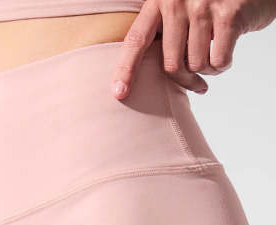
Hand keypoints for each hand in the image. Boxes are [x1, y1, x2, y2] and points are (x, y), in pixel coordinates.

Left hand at [112, 0, 275, 97]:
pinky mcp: (229, 15)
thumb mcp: (180, 9)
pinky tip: (226, 54)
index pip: (136, 40)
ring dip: (206, 71)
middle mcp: (177, 1)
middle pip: (171, 64)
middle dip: (184, 80)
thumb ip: (164, 33)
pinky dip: (223, 66)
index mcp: (159, 0)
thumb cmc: (210, 4)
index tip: (119, 93)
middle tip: (196, 82)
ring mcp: (203, 6)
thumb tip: (150, 77)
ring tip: (213, 58)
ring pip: (196, 65)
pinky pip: (218, 61)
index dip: (126, 69)